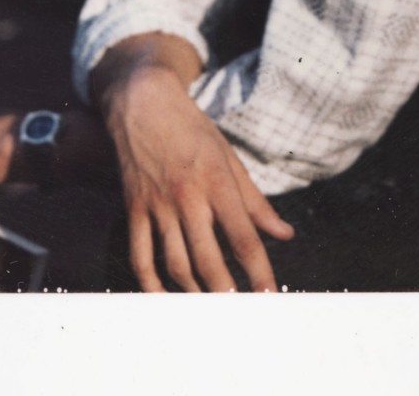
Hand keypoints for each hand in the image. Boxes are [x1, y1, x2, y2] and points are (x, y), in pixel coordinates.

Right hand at [103, 65, 293, 292]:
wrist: (142, 102)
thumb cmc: (192, 130)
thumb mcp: (228, 157)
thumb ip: (255, 200)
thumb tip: (284, 233)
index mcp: (217, 180)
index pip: (243, 236)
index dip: (259, 271)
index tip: (270, 297)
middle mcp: (187, 195)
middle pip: (208, 259)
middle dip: (226, 294)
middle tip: (240, 316)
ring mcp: (157, 204)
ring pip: (175, 264)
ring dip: (194, 294)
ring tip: (209, 311)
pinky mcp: (134, 208)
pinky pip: (140, 255)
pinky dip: (151, 284)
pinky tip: (165, 299)